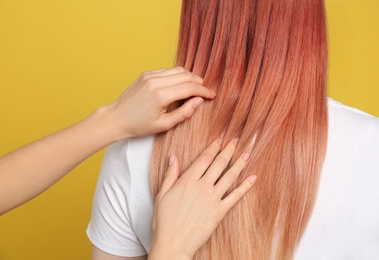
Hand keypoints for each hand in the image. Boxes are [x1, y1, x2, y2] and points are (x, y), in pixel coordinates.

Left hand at [105, 67, 214, 139]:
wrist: (117, 117)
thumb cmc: (139, 125)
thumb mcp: (164, 125)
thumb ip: (184, 113)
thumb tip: (199, 101)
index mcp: (160, 95)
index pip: (190, 87)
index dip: (204, 91)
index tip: (211, 96)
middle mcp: (156, 81)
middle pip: (186, 76)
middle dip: (199, 82)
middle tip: (205, 92)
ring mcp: (150, 75)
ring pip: (178, 70)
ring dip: (190, 77)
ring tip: (195, 88)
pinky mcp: (146, 73)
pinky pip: (168, 71)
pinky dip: (178, 76)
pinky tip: (181, 85)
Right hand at [149, 138, 256, 259]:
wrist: (173, 243)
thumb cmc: (165, 221)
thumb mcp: (162, 194)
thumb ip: (170, 175)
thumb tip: (173, 157)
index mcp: (187, 180)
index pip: (204, 158)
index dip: (214, 147)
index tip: (220, 139)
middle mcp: (202, 186)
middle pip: (219, 163)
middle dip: (228, 150)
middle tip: (236, 139)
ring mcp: (212, 198)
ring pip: (229, 176)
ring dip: (239, 163)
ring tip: (247, 152)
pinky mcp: (220, 211)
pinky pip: (235, 196)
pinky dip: (245, 186)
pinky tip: (253, 178)